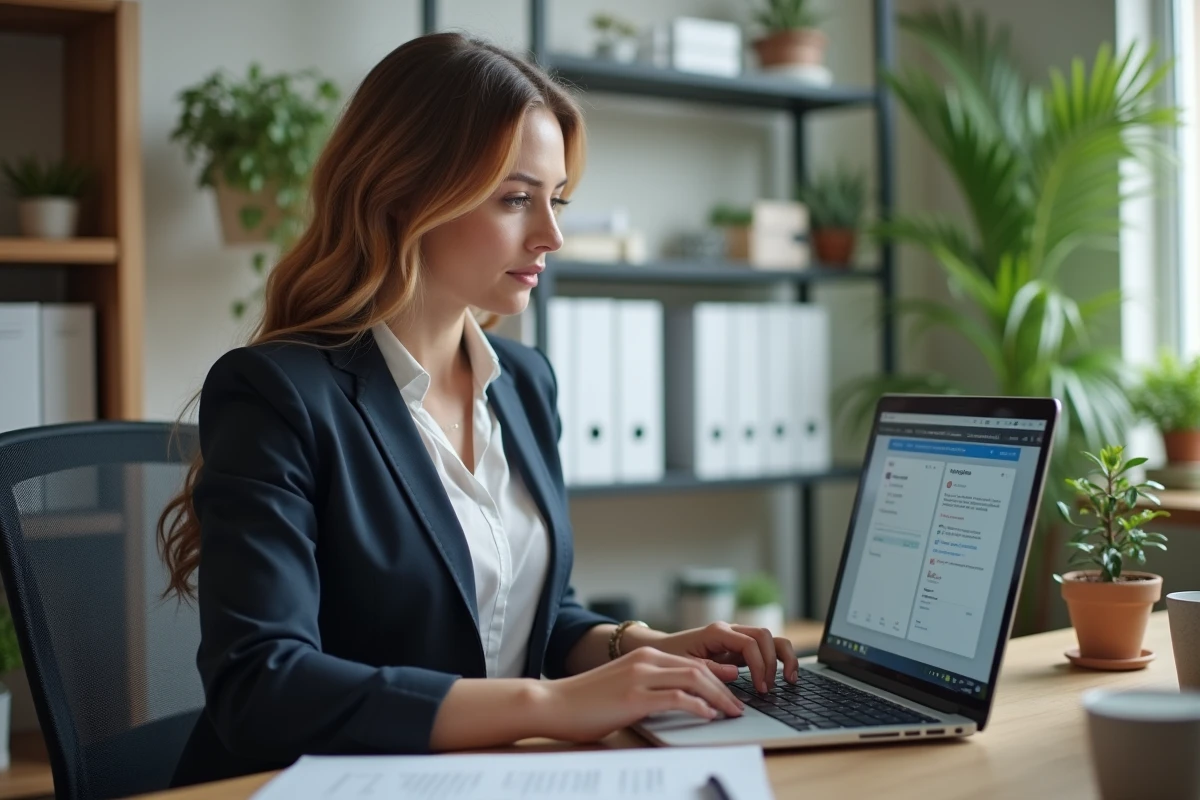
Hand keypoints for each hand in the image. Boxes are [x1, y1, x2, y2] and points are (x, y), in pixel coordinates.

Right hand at [531, 648, 744, 742]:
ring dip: (719, 697)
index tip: (734, 693)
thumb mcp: (625, 685)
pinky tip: (709, 716)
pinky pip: (677, 698)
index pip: (694, 663)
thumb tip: (681, 699)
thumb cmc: (587, 700)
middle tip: (740, 706)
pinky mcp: (634, 697)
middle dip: (725, 689)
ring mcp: (640, 677)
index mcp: (646, 656)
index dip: (719, 677)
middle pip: (700, 669)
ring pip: (694, 679)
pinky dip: (699, 706)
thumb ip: (652, 686)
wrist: (554, 702)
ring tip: (731, 712)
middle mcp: (647, 661)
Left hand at [637, 622, 799, 692]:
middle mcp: (731, 631)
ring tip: (790, 680)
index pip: (749, 643)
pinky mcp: (741, 648)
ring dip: (783, 657)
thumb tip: (735, 674)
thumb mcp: (683, 666)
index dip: (759, 665)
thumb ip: (708, 669)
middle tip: (767, 689)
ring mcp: (738, 638)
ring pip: (770, 638)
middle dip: (772, 663)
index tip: (760, 688)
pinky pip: (767, 648)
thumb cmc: (670, 657)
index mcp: (717, 632)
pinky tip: (786, 676)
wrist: (661, 650)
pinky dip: (779, 659)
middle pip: (764, 636)